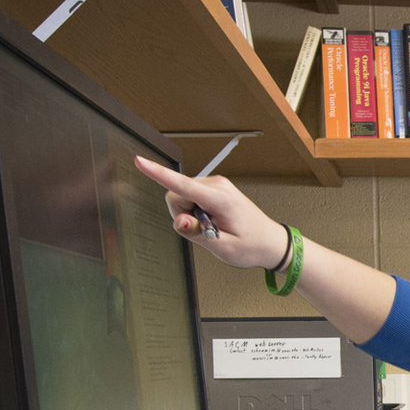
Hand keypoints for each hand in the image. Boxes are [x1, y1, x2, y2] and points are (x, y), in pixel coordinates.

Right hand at [132, 156, 287, 269]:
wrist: (269, 240)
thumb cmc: (251, 245)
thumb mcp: (223, 247)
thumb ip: (197, 234)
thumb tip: (180, 221)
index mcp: (220, 198)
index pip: (182, 185)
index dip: (158, 174)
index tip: (141, 162)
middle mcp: (216, 185)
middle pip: (175, 194)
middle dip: (182, 215)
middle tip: (205, 230)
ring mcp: (215, 185)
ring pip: (181, 196)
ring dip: (190, 215)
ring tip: (212, 226)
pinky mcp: (212, 188)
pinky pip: (189, 197)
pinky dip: (195, 211)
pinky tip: (212, 220)